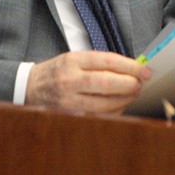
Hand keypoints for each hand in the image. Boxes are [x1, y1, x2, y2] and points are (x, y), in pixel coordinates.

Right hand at [26, 51, 151, 114]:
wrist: (29, 87)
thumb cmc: (57, 71)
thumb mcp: (73, 58)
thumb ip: (99, 62)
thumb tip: (130, 68)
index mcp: (72, 61)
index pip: (107, 61)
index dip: (129, 66)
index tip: (144, 70)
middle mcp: (70, 80)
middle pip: (107, 83)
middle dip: (130, 84)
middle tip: (141, 84)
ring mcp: (69, 101)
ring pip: (105, 103)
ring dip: (125, 100)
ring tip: (133, 94)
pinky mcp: (71, 116)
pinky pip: (99, 116)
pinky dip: (115, 111)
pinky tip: (121, 105)